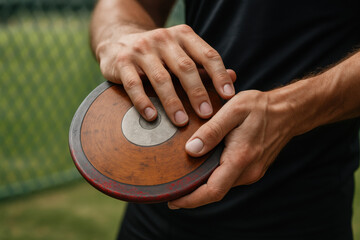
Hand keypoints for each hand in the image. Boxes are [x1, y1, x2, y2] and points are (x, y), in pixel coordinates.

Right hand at [96, 24, 235, 125]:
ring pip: (161, 78)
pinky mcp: (122, 62)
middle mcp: (163, 39)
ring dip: (172, 102)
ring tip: (181, 122)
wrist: (118, 40)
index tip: (228, 96)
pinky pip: (134, 84)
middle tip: (206, 114)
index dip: (219, 76)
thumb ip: (204, 65)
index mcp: (183, 36)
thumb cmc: (158, 53)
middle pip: (185, 68)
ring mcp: (141, 49)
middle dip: (197, 93)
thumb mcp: (182, 53)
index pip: (207, 55)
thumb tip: (234, 76)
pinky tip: (152, 117)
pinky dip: (143, 102)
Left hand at [168, 90, 294, 208]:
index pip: (212, 190)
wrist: (288, 112)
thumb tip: (190, 150)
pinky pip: (229, 178)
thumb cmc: (261, 108)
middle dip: (192, 196)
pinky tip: (203, 169)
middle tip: (171, 192)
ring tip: (183, 180)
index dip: (190, 200)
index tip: (172, 201)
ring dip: (203, 187)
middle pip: (215, 191)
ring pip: (222, 186)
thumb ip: (212, 131)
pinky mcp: (253, 169)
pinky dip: (214, 178)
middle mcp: (248, 171)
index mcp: (240, 158)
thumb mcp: (234, 110)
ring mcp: (252, 172)